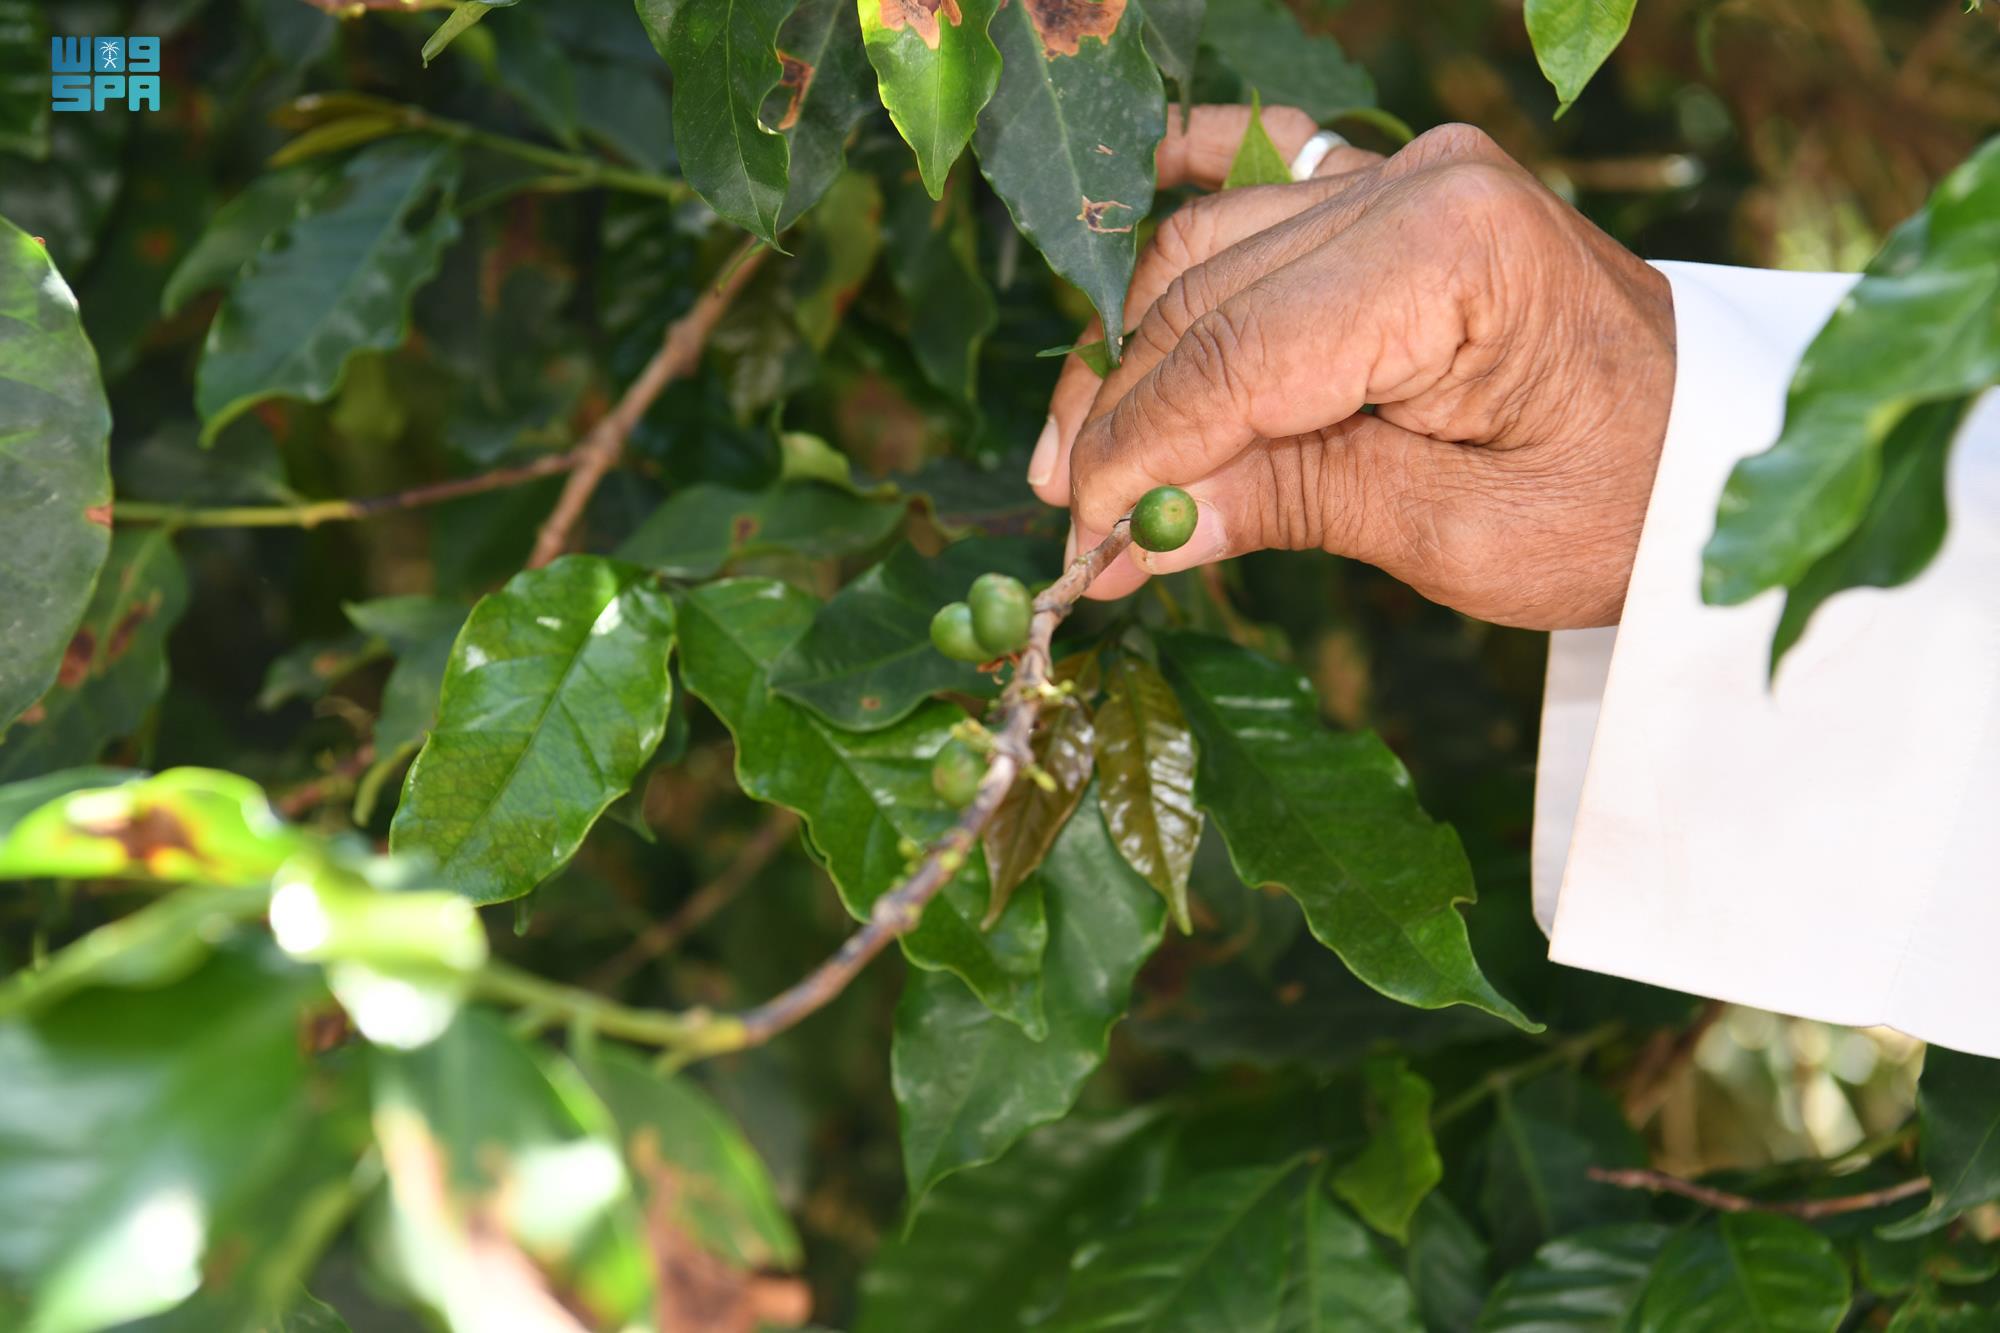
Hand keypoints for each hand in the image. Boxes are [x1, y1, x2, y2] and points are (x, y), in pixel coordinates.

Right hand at [1031, 113, 1676, 629]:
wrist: (1707, 447)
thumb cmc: (1617, 501)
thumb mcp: (1461, 536)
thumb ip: (1293, 506)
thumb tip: (1139, 533)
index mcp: (1452, 249)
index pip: (1240, 351)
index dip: (1142, 447)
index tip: (1082, 536)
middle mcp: (1416, 180)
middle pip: (1202, 297)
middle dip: (1123, 418)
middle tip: (1075, 525)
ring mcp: (1399, 173)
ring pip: (1199, 253)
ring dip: (1131, 360)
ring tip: (1087, 467)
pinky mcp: (1387, 191)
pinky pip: (1245, 192)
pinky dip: (1174, 239)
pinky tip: (1109, 281)